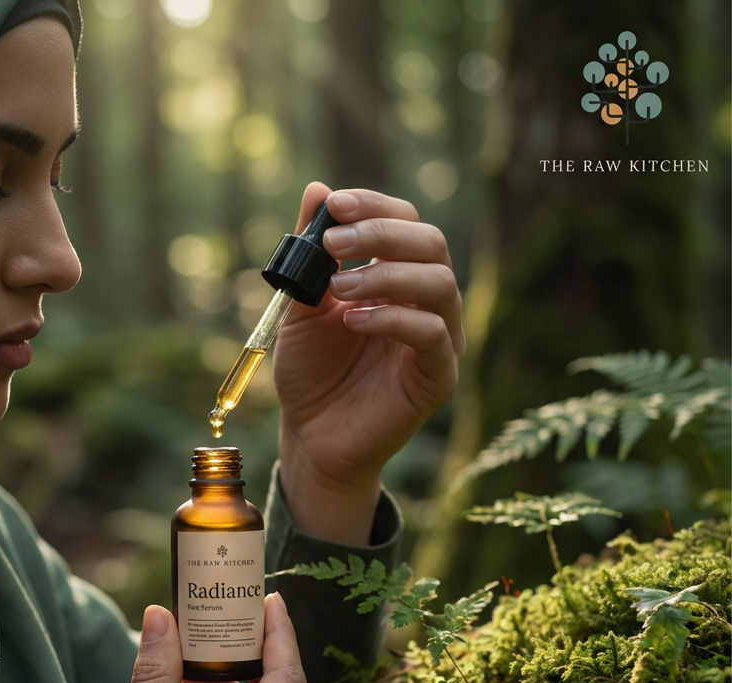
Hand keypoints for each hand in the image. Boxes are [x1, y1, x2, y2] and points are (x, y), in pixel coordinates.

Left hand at [274, 182, 464, 544]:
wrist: (310, 436)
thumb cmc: (310, 372)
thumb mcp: (301, 307)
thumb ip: (311, 255)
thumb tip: (317, 188)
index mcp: (396, 278)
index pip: (405, 223)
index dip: (374, 207)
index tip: (333, 205)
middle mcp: (424, 302)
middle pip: (431, 244)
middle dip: (381, 234)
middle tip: (334, 242)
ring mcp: (438, 338)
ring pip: (439, 284)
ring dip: (386, 275)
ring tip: (338, 289)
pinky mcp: (438, 376)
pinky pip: (431, 334)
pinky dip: (392, 318)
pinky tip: (352, 320)